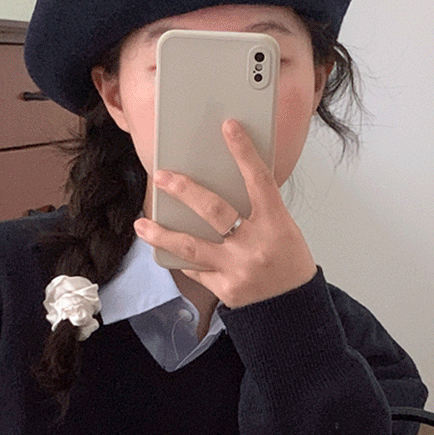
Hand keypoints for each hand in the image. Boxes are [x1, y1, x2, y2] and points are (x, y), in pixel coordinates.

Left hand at [133, 119, 316, 308]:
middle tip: (162, 177)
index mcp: (276, 224)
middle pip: (214, 211)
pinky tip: (167, 250)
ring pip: (192, 247)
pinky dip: (182, 258)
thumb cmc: (288, 262)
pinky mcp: (226, 290)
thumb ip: (256, 209)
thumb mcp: (283, 229)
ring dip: (162, 234)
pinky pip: (196, 270)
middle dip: (184, 191)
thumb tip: (222, 183)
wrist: (292, 307)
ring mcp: (238, 269)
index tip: (229, 127)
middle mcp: (256, 245)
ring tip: (141, 224)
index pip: (259, 180)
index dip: (244, 151)